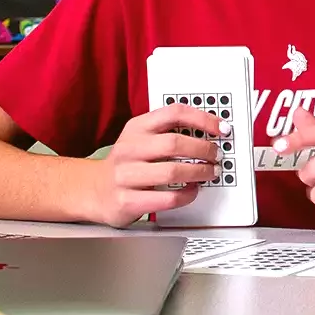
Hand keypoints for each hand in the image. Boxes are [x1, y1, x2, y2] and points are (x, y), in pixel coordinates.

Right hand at [82, 104, 219, 227]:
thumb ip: (168, 132)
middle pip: (175, 143)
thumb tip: (209, 133)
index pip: (173, 113)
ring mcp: (126, 175)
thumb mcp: (141, 139)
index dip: (202, 119)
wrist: (92, 190)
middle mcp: (129, 149)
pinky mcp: (126, 200)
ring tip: (209, 173)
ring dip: (199, 173)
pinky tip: (192, 191)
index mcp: (136, 128)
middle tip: (217, 156)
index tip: (221, 128)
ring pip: (172, 171)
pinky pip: (166, 198)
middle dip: (204, 150)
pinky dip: (186, 195)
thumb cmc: (126, 164)